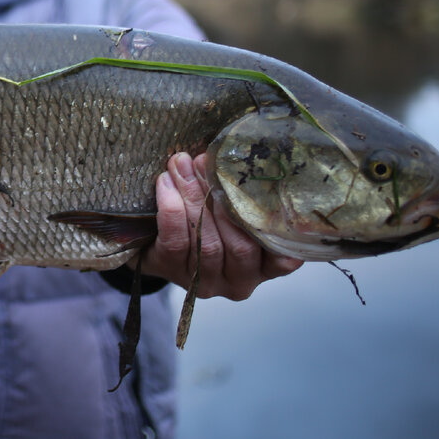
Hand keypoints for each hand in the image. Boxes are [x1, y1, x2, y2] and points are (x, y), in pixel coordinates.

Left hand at [143, 152, 302, 299]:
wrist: (157, 245)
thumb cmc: (207, 222)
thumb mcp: (233, 214)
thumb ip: (244, 198)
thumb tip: (235, 157)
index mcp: (265, 267)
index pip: (280, 257)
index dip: (274, 229)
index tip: (265, 189)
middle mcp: (240, 281)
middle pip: (239, 244)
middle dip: (222, 199)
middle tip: (205, 163)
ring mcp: (207, 282)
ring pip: (206, 243)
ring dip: (193, 198)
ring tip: (181, 167)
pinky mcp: (175, 272)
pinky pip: (175, 242)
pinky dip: (171, 208)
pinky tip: (165, 183)